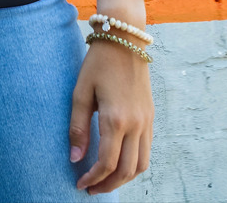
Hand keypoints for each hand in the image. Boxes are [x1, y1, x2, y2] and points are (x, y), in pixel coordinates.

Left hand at [69, 36, 153, 195]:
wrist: (125, 39)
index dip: (93, 179)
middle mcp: (135, 124)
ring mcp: (146, 121)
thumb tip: (75, 159)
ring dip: (123, 178)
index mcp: (115, 119)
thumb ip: (78, 127)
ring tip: (105, 180)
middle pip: (126, 171)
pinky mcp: (151, 116)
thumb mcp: (81, 92)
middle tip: (91, 188)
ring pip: (141, 165)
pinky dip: (134, 164)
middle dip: (108, 185)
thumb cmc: (98, 63)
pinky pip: (147, 150)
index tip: (80, 183)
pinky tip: (119, 161)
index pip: (106, 164)